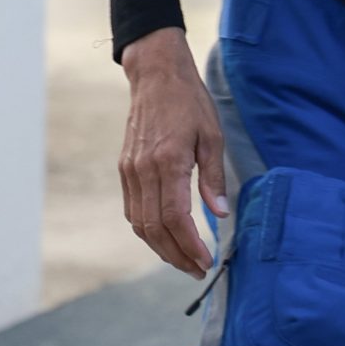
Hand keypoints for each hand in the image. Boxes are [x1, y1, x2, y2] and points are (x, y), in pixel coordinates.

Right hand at [118, 28, 231, 277]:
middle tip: (197, 270)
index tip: (206, 261)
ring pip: (139, 223)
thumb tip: (219, 214)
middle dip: (176, 255)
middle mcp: (143, 169)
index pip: (174, 217)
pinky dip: (147, 229)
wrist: (155, 76)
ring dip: (160, 247)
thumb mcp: (212, 136)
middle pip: (154, 228)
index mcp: (168, 161)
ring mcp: (130, 170)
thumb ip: (214, 178)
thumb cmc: (189, 102)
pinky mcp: (125, 168)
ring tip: (183, 260)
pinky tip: (165, 236)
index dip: (189, 245)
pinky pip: (132, 209)